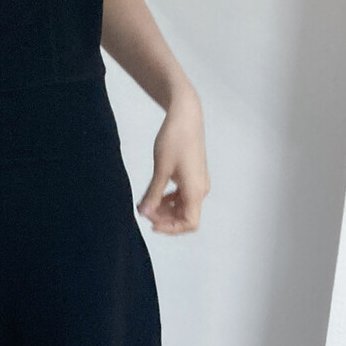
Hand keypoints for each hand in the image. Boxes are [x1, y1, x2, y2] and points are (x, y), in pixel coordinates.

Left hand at [136, 89, 209, 234]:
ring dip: (166, 210)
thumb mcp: (160, 169)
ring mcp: (198, 182)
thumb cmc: (175, 140)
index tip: (151, 223)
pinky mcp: (194, 176)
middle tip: (144, 211)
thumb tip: (144, 213)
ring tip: (147, 204)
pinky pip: (183, 196)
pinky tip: (156, 195)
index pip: (189, 223)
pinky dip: (170, 200)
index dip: (171, 228)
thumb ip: (153, 194)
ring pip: (184, 207)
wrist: (186, 116)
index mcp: (196, 190)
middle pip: (186, 216)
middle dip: (165, 218)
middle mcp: (201, 189)